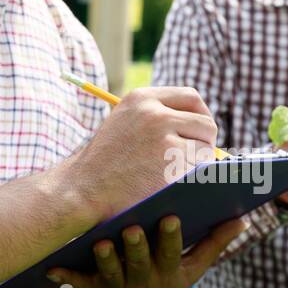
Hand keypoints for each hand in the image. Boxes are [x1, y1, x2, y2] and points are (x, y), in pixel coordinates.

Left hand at [46, 214, 244, 287]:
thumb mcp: (192, 272)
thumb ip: (214, 244)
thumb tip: (242, 219)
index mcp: (168, 275)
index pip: (173, 254)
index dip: (172, 238)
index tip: (172, 217)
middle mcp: (143, 283)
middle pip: (139, 263)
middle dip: (136, 246)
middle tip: (133, 228)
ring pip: (109, 272)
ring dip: (104, 259)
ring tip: (101, 243)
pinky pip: (77, 285)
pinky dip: (65, 277)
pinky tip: (52, 268)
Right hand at [66, 87, 218, 222]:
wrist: (82, 190)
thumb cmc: (103, 163)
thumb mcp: (123, 123)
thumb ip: (155, 115)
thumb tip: (200, 125)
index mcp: (142, 98)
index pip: (191, 98)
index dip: (201, 115)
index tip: (200, 131)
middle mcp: (154, 114)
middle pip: (206, 124)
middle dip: (204, 143)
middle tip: (195, 159)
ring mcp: (163, 140)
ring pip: (205, 150)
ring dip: (198, 164)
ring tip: (175, 174)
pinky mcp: (170, 167)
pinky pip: (199, 171)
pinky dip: (192, 180)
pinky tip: (174, 185)